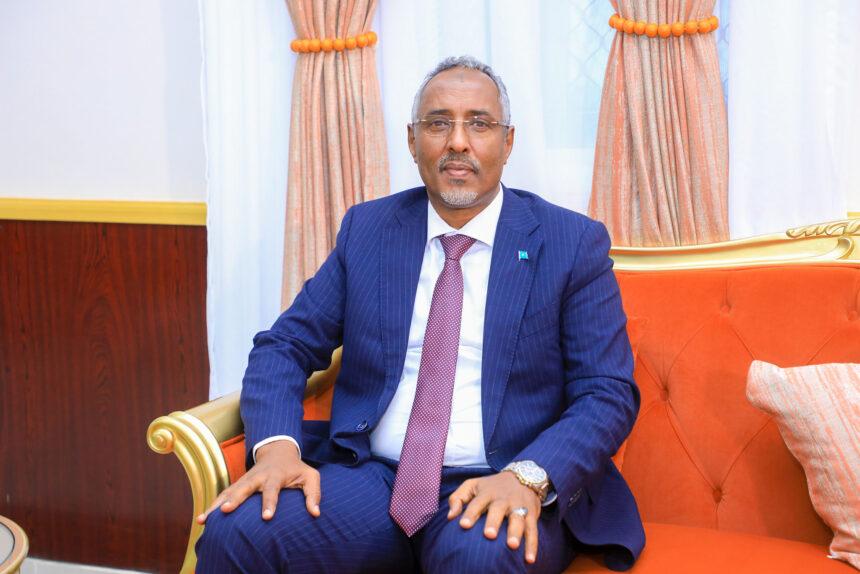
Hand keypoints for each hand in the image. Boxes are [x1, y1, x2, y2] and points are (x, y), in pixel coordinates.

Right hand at [195, 440, 320, 523]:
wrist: (278, 451)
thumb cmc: (296, 467)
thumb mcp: (310, 476)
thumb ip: (314, 493)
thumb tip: (316, 513)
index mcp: (275, 475)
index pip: (272, 489)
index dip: (270, 503)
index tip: (266, 517)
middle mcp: (257, 477)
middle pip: (244, 488)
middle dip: (235, 499)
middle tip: (226, 510)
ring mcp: (245, 479)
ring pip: (229, 491)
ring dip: (216, 504)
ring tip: (204, 519)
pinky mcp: (238, 484)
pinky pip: (223, 494)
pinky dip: (213, 505)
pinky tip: (203, 519)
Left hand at [447, 471, 541, 563]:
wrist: (523, 476)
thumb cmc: (491, 486)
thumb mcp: (472, 485)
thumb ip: (457, 499)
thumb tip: (450, 517)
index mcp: (487, 493)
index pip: (477, 503)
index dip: (470, 513)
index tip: (463, 525)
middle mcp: (503, 499)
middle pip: (498, 509)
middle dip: (494, 522)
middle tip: (489, 535)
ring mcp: (519, 506)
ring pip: (518, 519)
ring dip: (516, 532)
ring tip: (512, 546)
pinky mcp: (532, 514)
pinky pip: (532, 530)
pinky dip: (532, 545)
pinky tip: (529, 560)